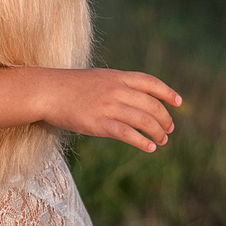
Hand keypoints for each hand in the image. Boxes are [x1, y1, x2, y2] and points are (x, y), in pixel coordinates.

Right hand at [48, 68, 182, 151]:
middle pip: (152, 105)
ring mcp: (109, 107)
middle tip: (168, 129)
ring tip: (161, 140)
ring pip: (144, 121)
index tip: (179, 102)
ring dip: (157, 132)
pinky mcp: (100, 124)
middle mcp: (117, 90)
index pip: (151, 83)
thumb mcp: (98, 78)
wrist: (47, 91)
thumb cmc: (69, 87)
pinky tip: (149, 148)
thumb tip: (132, 98)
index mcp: (118, 77)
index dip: (167, 93)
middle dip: (164, 119)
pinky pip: (128, 134)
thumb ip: (116, 86)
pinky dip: (143, 142)